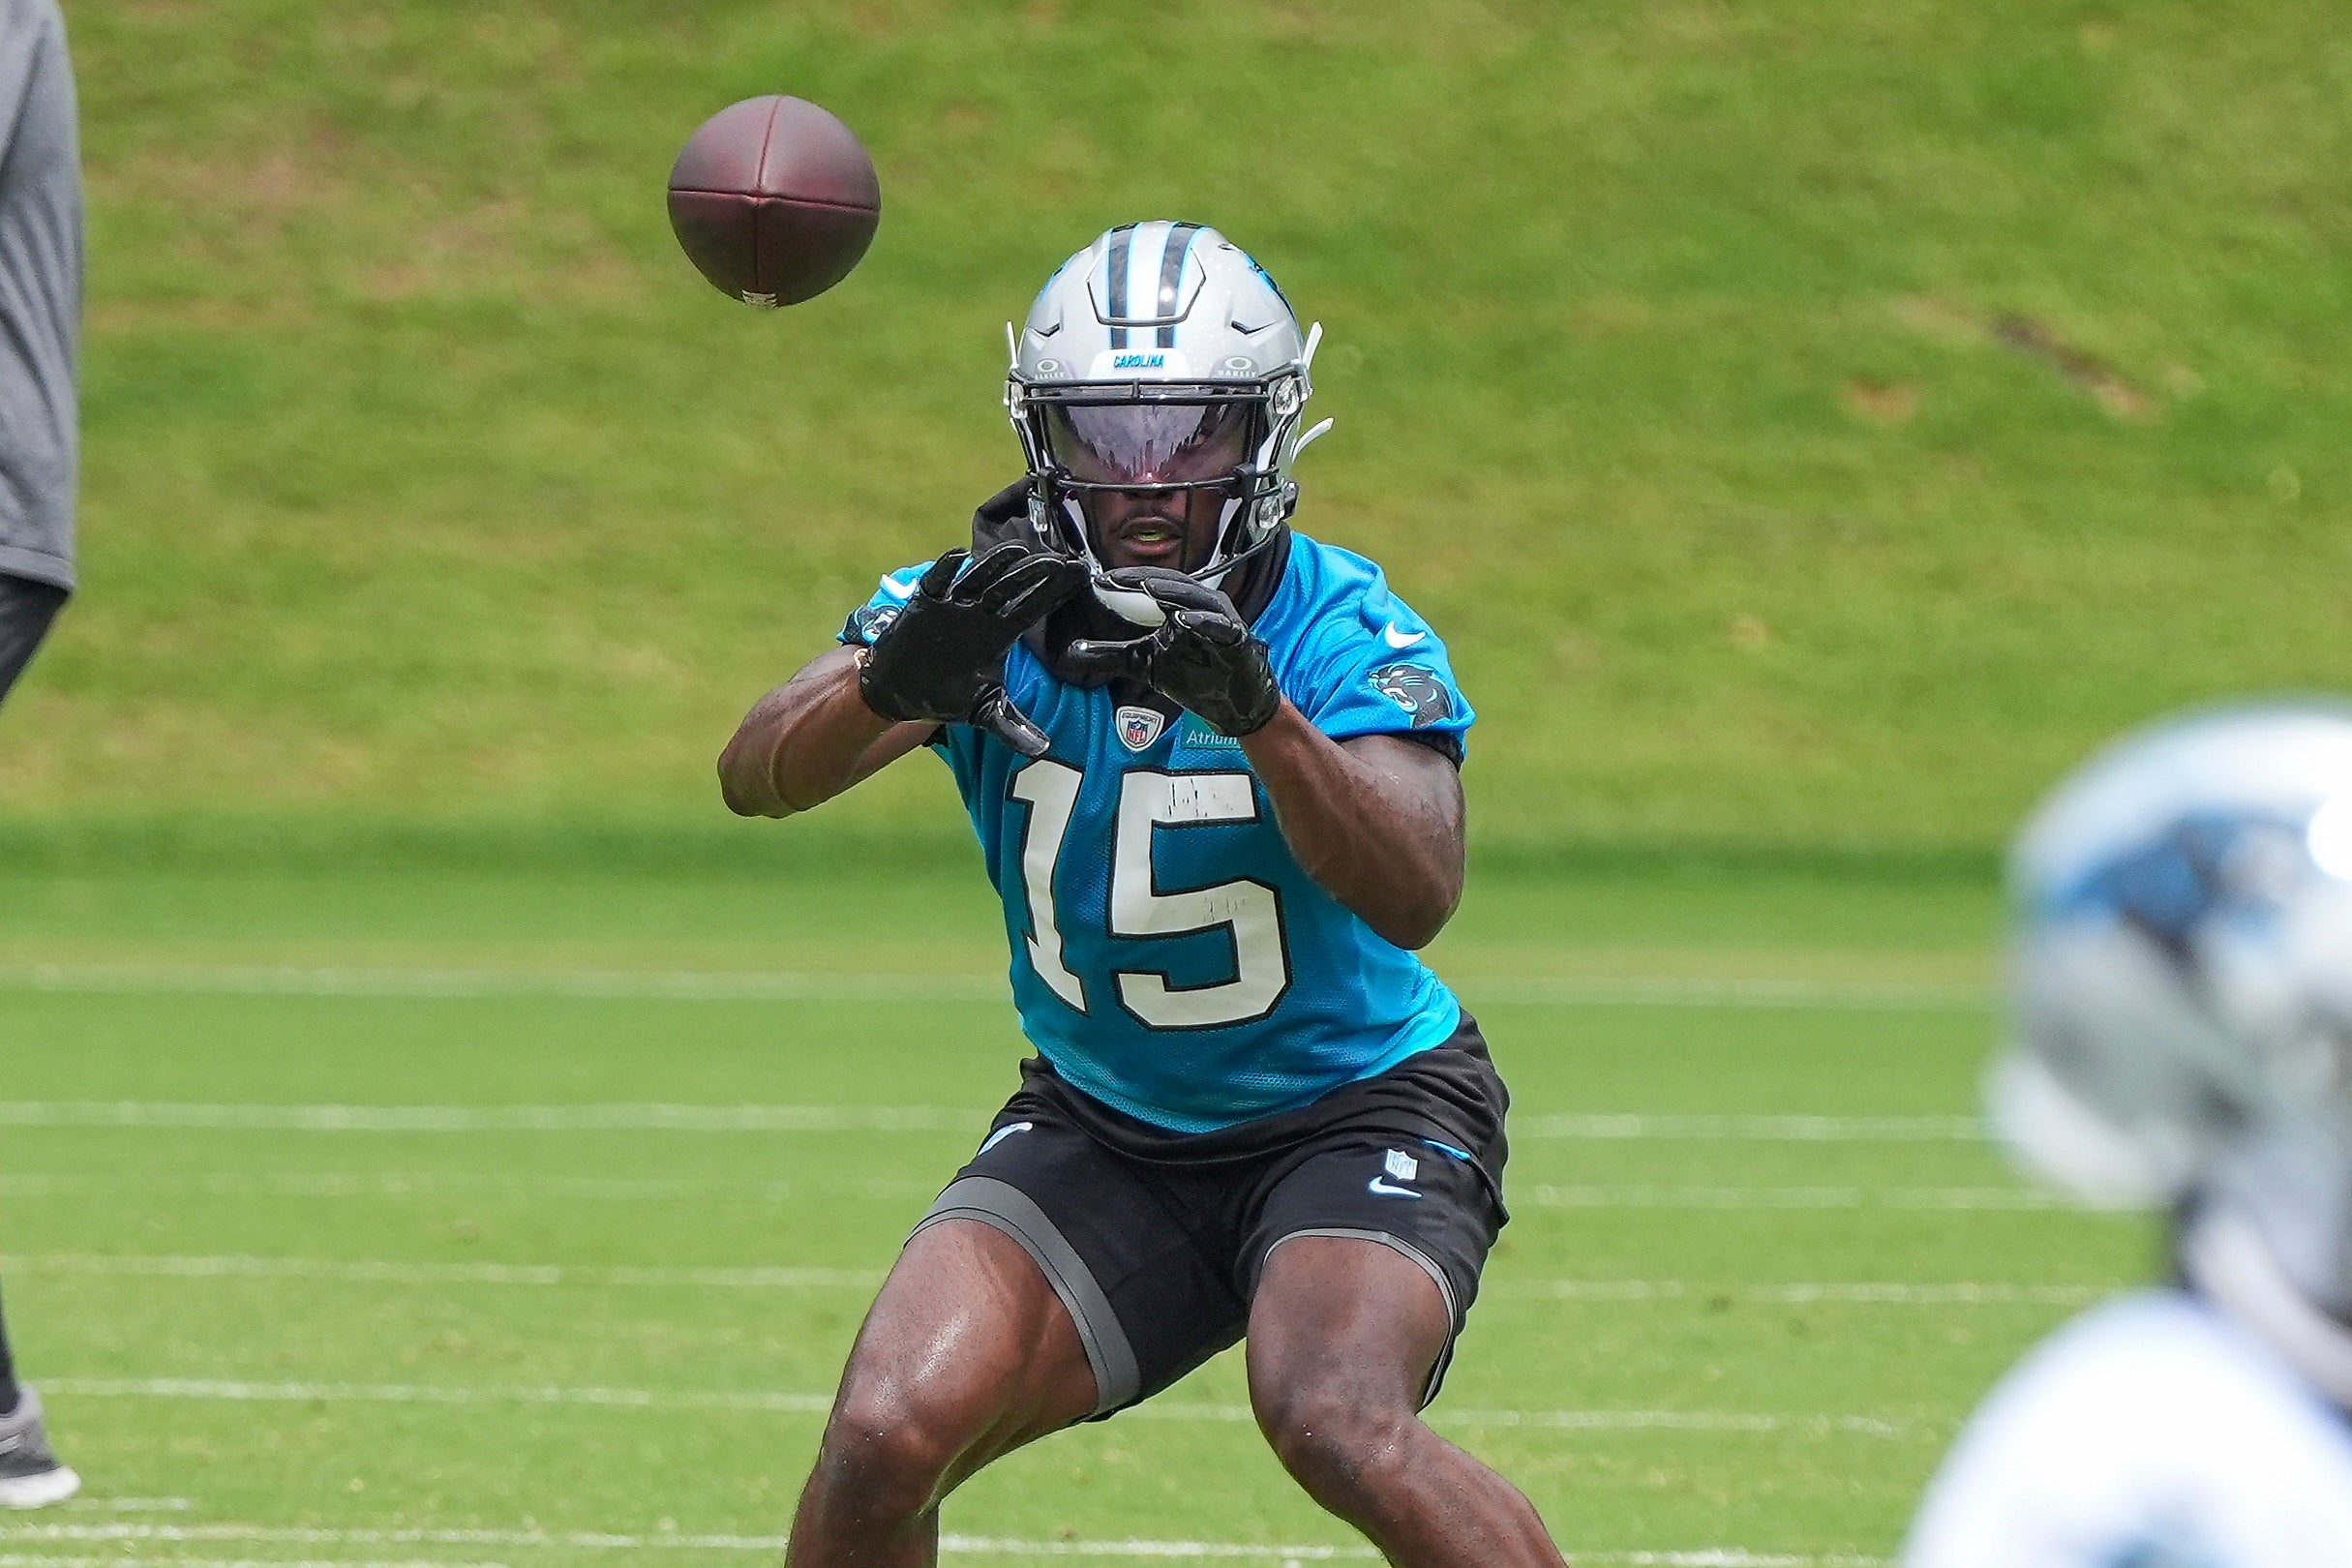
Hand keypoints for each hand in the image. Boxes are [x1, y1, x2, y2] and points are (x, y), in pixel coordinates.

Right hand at [858, 543, 1086, 755]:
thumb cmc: (947, 695)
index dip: (1057, 591)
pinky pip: (936, 582)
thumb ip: (1011, 727)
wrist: (900, 690)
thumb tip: (1042, 749)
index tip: (1082, 575)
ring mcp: (954, 605)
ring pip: (979, 579)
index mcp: (1000, 634)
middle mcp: (981, 614)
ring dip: (995, 565)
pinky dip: (945, 571)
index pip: (1034, 608)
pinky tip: (958, 557)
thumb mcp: (983, 711)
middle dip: (1034, 575)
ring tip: (1017, 552)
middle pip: (1012, 588)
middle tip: (1058, 562)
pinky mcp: (925, 603)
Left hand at [1062, 568, 1281, 737]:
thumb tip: (1076, 650)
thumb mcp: (1145, 663)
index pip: (1149, 584)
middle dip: (1141, 580)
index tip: (1098, 581)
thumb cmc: (1195, 675)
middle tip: (1114, 579)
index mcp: (1179, 606)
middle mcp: (1201, 606)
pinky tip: (1184, 619)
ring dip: (1170, 592)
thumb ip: (1113, 655)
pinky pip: (1220, 626)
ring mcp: (1220, 620)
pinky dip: (1203, 621)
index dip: (1124, 581)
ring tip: (1146, 587)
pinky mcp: (1236, 638)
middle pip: (1169, 584)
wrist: (1232, 704)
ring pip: (1195, 598)